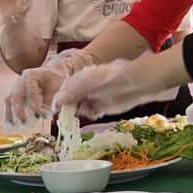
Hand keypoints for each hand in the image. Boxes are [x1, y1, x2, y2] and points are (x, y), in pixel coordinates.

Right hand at [4, 49, 93, 124]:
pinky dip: (8, 113)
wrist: (51, 74)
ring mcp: (15, 85)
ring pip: (9, 99)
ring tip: (12, 126)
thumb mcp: (60, 86)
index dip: (34, 104)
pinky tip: (9, 124)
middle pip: (16, 95)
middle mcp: (21, 79)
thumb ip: (58, 97)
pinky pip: (8, 103)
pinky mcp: (13, 92)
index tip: (38, 116)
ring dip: (10, 113)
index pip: (31, 91)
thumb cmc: (56, 80)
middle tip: (24, 122)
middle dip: (19, 110)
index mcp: (32, 75)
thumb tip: (54, 111)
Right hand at [53, 58, 172, 120]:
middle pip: (71, 100)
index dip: (60, 99)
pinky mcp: (102, 107)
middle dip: (69, 107)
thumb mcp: (90, 83)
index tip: (56, 109)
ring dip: (80, 111)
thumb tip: (58, 101)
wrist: (136, 83)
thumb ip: (73, 91)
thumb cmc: (112, 77)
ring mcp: (94, 97)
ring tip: (87, 111)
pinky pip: (90, 113)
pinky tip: (95, 112)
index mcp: (81, 78)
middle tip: (67, 115)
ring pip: (79, 108)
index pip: (65, 89)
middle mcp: (85, 88)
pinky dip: (90, 114)